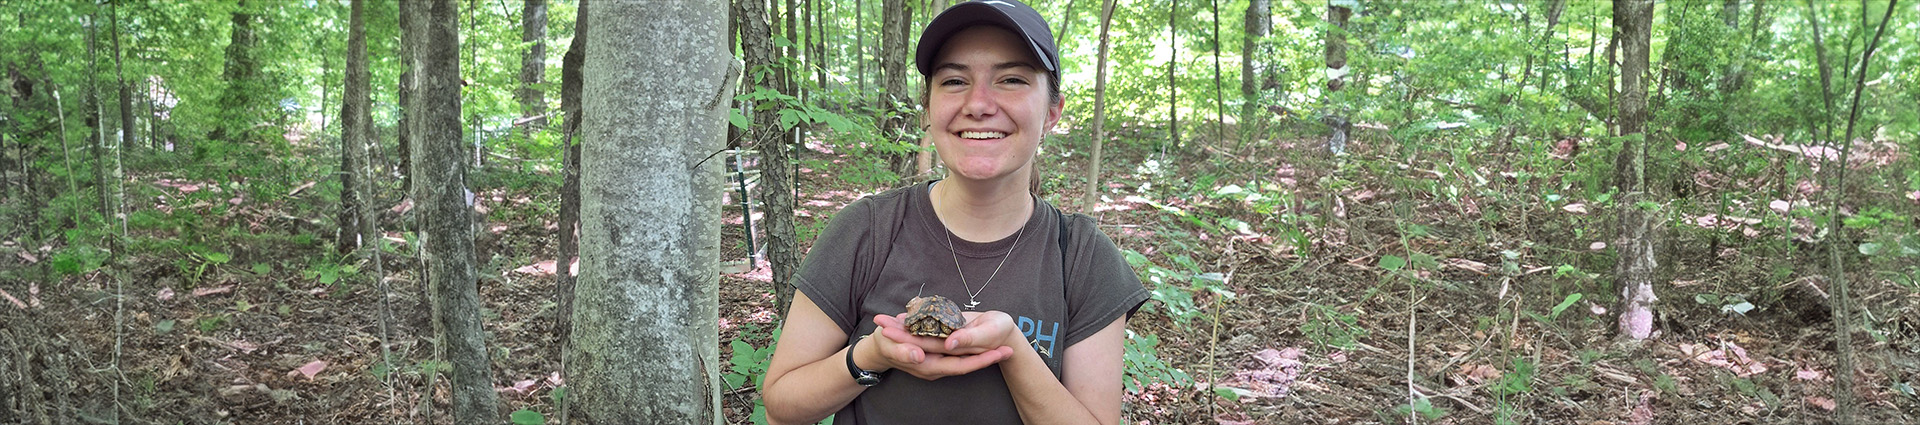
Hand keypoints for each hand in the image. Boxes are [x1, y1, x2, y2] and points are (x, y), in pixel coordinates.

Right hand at [868, 314, 1014, 380]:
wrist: (878, 349)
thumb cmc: (883, 344)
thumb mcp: (889, 345)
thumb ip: (903, 351)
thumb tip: (919, 355)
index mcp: (927, 365)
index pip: (960, 365)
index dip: (980, 359)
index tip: (999, 352)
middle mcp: (936, 367)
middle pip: (967, 365)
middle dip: (989, 358)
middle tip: (1010, 350)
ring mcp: (937, 363)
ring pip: (964, 361)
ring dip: (984, 354)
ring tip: (1004, 346)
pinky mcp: (937, 356)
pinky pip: (958, 356)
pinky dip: (972, 351)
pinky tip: (985, 344)